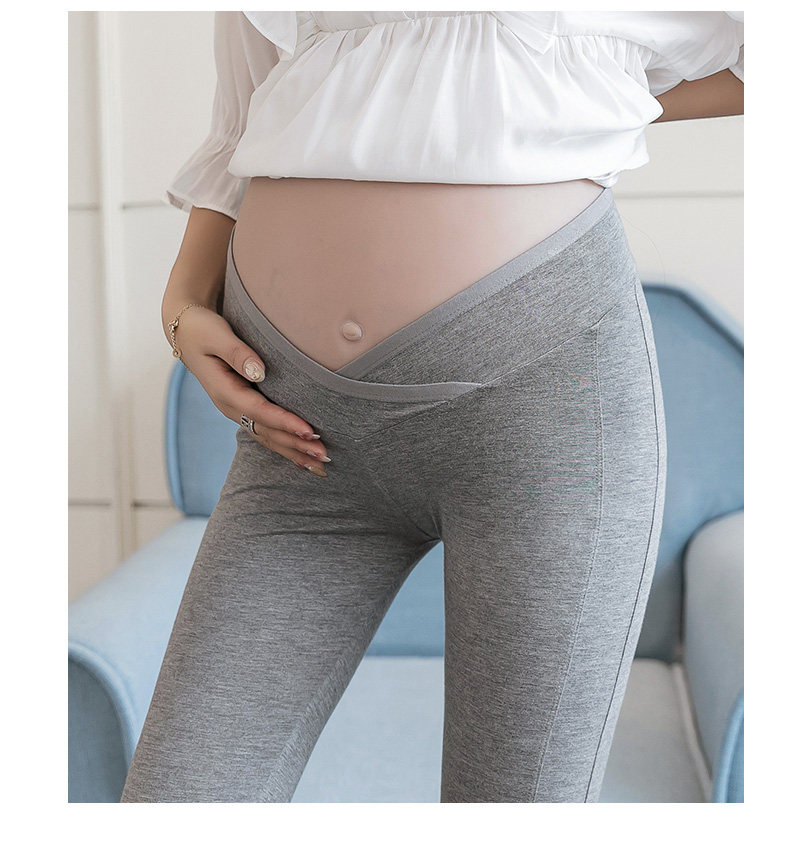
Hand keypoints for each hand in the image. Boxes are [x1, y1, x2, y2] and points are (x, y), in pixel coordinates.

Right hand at [168, 305, 330, 476]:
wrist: (186, 332)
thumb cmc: (202, 330)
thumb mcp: (216, 336)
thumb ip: (238, 353)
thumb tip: (259, 371)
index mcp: (223, 390)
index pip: (259, 411)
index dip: (284, 423)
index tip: (309, 431)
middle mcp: (230, 406)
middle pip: (266, 432)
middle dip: (295, 445)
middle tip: (324, 455)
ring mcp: (236, 410)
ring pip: (267, 437)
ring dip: (293, 452)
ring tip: (320, 465)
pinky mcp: (243, 408)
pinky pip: (265, 432)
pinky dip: (285, 446)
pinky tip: (303, 458)